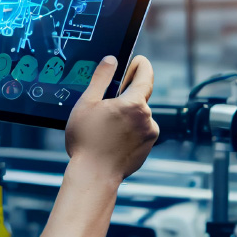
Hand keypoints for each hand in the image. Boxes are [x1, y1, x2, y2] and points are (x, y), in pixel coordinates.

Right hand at [65, 55, 158, 181]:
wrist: (94, 176)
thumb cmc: (87, 141)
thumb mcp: (87, 103)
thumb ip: (101, 78)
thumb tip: (111, 60)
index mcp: (134, 104)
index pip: (145, 75)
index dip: (141, 65)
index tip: (138, 60)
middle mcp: (147, 118)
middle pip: (140, 97)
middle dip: (126, 94)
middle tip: (107, 98)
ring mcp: (149, 135)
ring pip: (139, 116)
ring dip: (127, 114)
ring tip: (105, 124)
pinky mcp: (147, 148)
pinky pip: (140, 131)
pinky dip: (129, 129)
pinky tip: (111, 137)